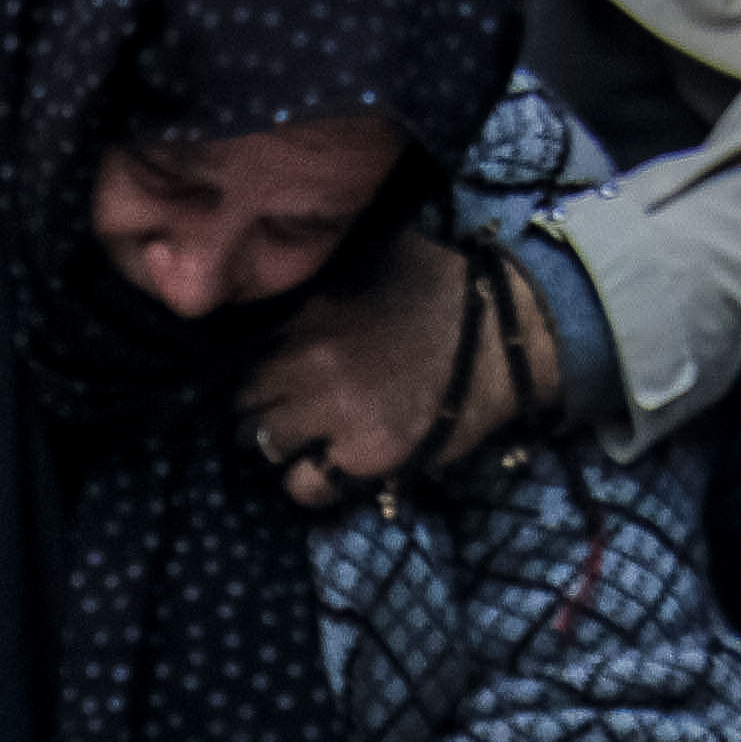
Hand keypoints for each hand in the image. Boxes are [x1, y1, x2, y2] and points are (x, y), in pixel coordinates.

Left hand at [239, 230, 556, 509]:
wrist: (500, 340)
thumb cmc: (440, 291)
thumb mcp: (372, 255)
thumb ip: (321, 269)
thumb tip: (281, 272)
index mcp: (306, 308)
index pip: (240, 346)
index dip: (250, 360)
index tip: (262, 370)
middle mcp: (310, 359)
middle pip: (244, 398)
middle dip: (258, 404)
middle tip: (278, 408)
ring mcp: (334, 411)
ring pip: (264, 443)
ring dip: (277, 442)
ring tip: (301, 438)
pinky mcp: (364, 456)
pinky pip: (303, 487)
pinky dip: (305, 482)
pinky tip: (323, 466)